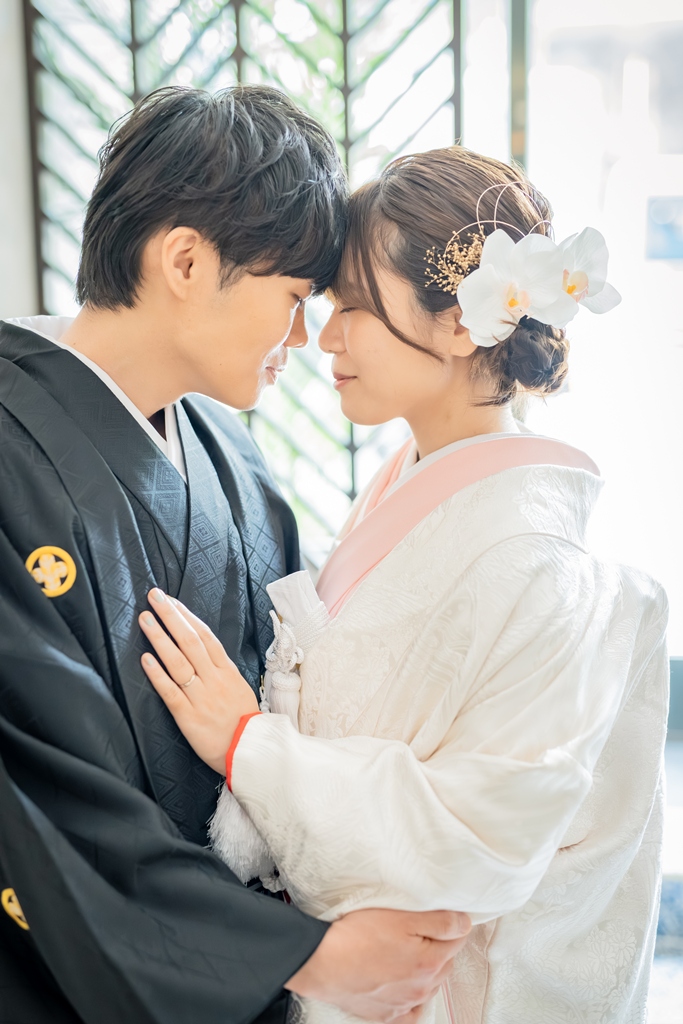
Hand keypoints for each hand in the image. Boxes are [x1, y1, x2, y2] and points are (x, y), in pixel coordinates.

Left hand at [139, 589, 257, 773]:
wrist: (251, 752)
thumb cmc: (243, 721)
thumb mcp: (239, 686)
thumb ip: (221, 668)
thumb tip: (203, 648)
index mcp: (227, 670)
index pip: (205, 635)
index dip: (186, 616)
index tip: (171, 601)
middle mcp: (214, 679)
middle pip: (190, 641)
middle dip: (170, 616)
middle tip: (154, 597)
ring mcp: (201, 697)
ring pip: (178, 662)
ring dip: (160, 638)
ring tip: (145, 619)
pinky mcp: (189, 717)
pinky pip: (171, 692)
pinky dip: (158, 675)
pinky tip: (145, 659)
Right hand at [285, 907, 470, 1022]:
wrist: (319, 960)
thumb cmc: (355, 936)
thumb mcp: (402, 916)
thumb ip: (440, 921)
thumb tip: (465, 923)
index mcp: (429, 963)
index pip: (457, 939)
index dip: (452, 922)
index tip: (444, 914)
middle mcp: (420, 989)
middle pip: (444, 963)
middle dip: (439, 944)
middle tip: (420, 927)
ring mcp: (402, 1004)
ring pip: (428, 985)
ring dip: (426, 968)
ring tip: (407, 950)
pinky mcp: (384, 1014)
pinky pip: (409, 1011)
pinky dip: (412, 998)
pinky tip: (405, 985)